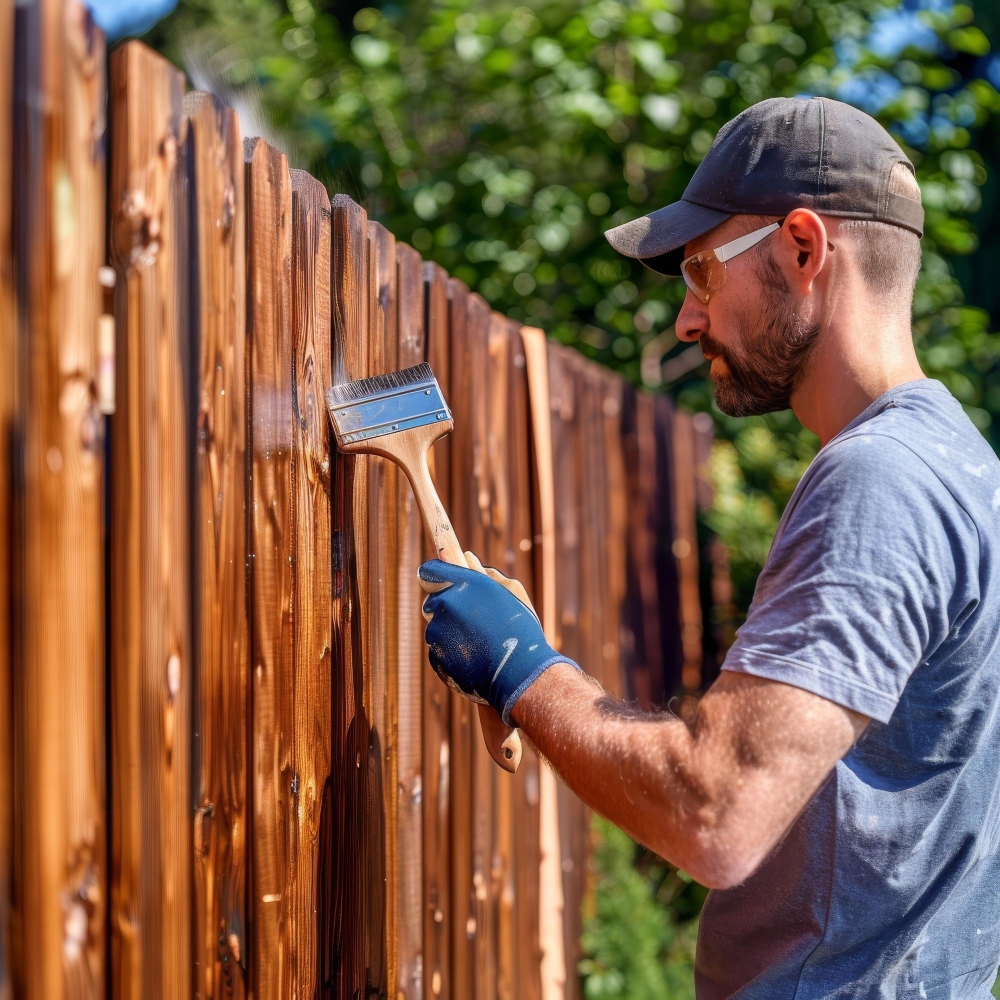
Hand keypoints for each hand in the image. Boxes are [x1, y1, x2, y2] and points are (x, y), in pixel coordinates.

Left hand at [418, 557, 579, 723]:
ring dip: (451, 632)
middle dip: (447, 609)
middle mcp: (444, 605)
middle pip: (433, 603)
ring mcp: (437, 633)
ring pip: (436, 628)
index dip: (435, 577)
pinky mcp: (435, 657)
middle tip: (473, 621)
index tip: (442, 584)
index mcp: (462, 584)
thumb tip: (467, 558)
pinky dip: (451, 653)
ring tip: (479, 643)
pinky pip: (439, 651)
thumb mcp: (510, 592)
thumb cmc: (521, 629)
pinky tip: (474, 658)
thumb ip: (484, 573)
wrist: (520, 673)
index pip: (429, 572)